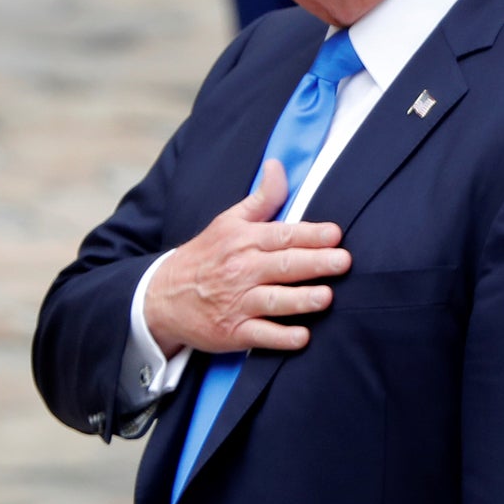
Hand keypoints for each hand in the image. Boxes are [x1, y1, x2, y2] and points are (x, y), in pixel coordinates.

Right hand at [143, 159, 350, 355]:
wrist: (161, 297)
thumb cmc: (206, 257)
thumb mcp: (228, 222)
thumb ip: (262, 198)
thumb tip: (278, 165)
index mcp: (244, 241)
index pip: (282, 235)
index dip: (310, 235)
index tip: (335, 234)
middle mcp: (242, 270)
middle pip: (283, 265)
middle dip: (314, 263)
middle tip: (343, 261)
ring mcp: (237, 303)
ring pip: (273, 300)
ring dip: (300, 300)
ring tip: (326, 297)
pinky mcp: (233, 332)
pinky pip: (260, 335)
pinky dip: (280, 338)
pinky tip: (302, 337)